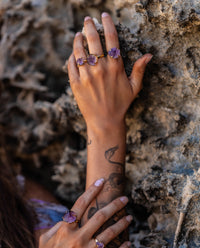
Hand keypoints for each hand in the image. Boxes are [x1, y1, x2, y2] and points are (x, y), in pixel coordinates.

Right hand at [31, 178, 131, 247]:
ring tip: (130, 217)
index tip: (102, 181)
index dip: (92, 190)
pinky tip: (129, 243)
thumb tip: (71, 215)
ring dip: (122, 223)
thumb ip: (59, 224)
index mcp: (65, 229)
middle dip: (115, 204)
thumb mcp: (45, 237)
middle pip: (100, 216)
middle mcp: (77, 238)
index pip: (81, 204)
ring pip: (110, 234)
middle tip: (125, 198)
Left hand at [68, 12, 151, 132]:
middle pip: (93, 40)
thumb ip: (140, 70)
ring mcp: (86, 76)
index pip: (111, 39)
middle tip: (87, 20)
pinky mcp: (75, 84)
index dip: (108, 24)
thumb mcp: (134, 88)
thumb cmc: (121, 105)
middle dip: (89, 26)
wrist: (104, 122)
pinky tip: (73, 53)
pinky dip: (71, 56)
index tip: (104, 15)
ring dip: (78, 40)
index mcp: (115, 67)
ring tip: (78, 35)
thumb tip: (148, 55)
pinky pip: (71, 65)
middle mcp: (100, 69)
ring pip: (79, 51)